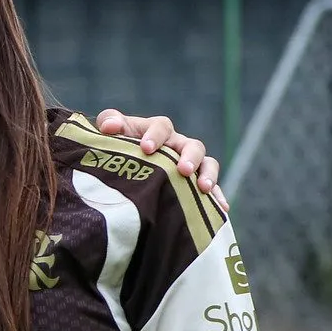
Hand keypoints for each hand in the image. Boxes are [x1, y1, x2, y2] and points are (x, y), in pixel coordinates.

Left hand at [94, 110, 226, 207]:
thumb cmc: (118, 145)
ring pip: (207, 164)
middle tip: (183, 170)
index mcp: (158, 130)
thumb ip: (109, 121)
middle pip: (192, 145)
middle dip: (189, 157)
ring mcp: (190, 163)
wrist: (122, 166)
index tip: (146, 148)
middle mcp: (178, 145)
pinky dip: (217, 197)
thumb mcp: (111, 132)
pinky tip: (221, 209)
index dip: (155, 136)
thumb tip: (110, 126)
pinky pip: (212, 189)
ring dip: (208, 175)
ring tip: (204, 188)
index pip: (161, 127)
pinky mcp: (195, 183)